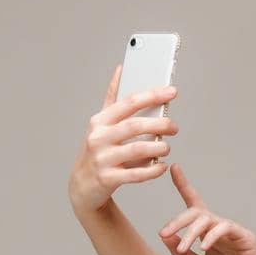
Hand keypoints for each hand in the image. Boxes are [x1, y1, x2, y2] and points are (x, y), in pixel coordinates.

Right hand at [67, 64, 178, 214]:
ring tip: (167, 147)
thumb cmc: (97, 150)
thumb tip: (122, 69)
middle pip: (135, 126)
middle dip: (159, 124)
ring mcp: (102, 159)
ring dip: (157, 147)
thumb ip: (113, 97)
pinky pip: (135, 174)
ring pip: (136, 150)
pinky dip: (152, 170)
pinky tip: (162, 167)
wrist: (81, 185)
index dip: (152, 95)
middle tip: (174, 127)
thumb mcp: (101, 123)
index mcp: (100, 121)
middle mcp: (98, 137)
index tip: (172, 91)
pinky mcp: (107, 179)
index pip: (129, 102)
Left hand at [157, 166, 255, 254]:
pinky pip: (225, 228)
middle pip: (196, 212)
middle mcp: (218, 227)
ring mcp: (231, 230)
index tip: (174, 168)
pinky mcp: (244, 236)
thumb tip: (164, 236)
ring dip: (191, 233)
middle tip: (164, 232)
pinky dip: (212, 236)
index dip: (184, 185)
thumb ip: (182, 253)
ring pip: (207, 220)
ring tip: (184, 248)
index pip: (194, 204)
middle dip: (178, 221)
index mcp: (207, 232)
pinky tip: (205, 246)